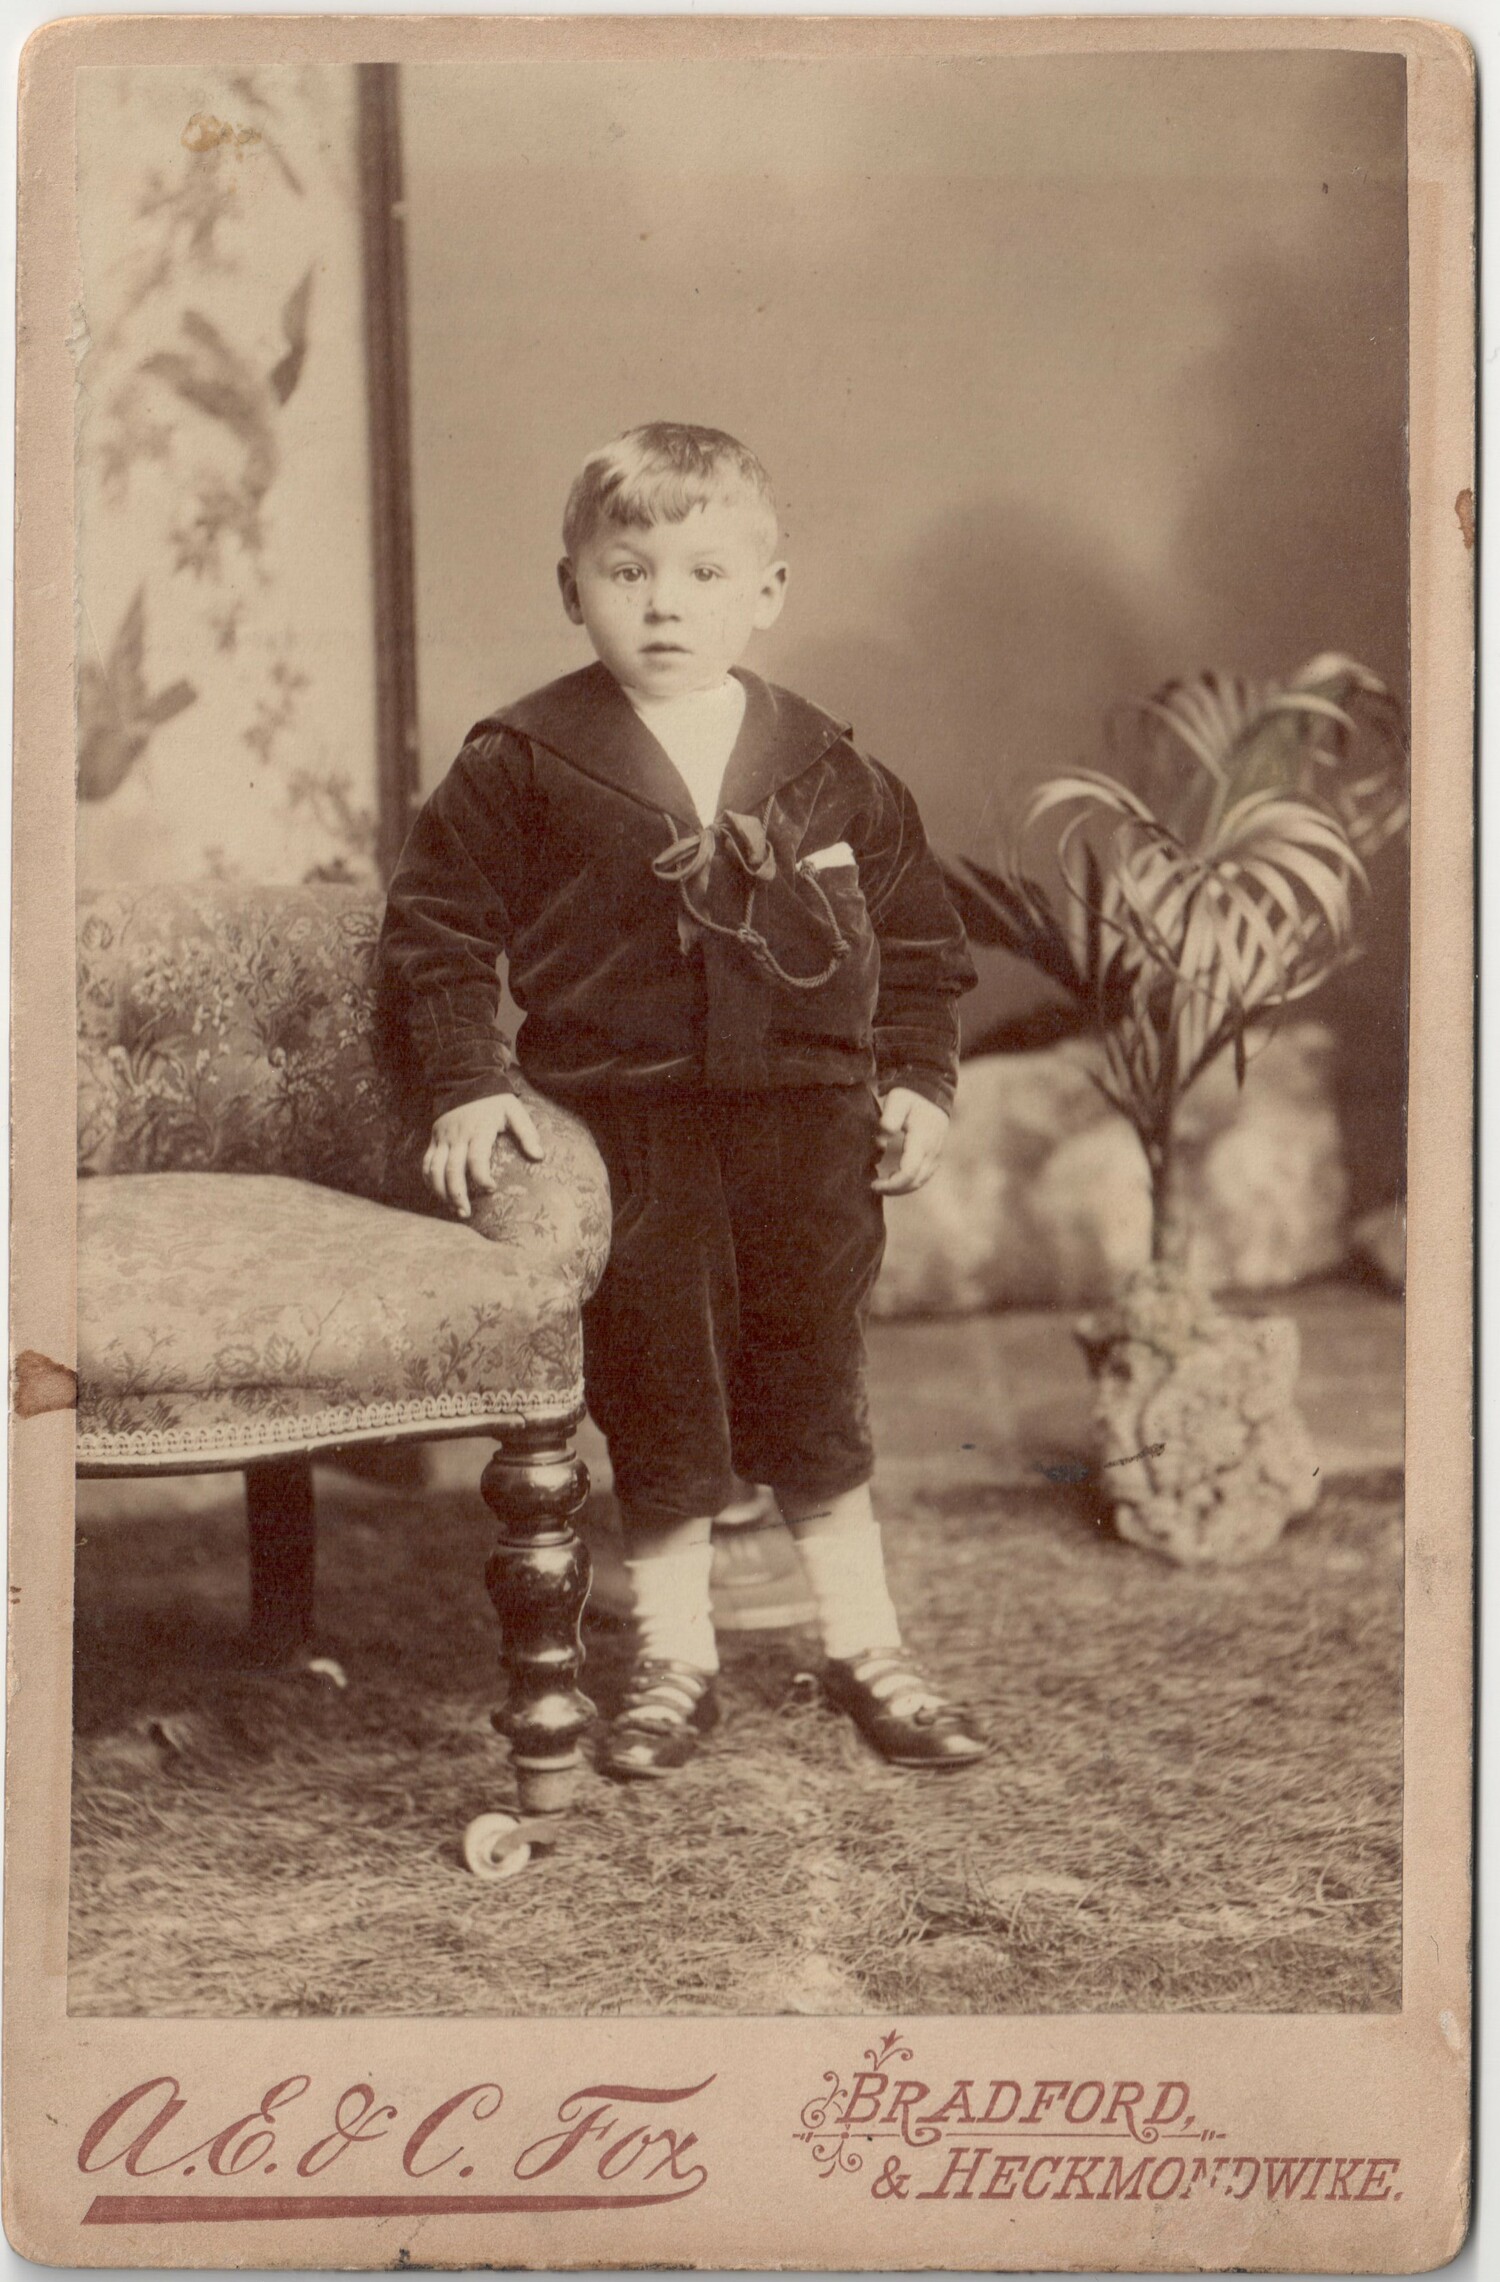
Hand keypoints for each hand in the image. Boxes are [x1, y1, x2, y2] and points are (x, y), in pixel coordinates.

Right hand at [424, 1092, 543, 1218]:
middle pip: (452, 1171)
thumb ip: (527, 1133)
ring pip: (434, 1170)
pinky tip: (439, 1195)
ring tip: (454, 1209)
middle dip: (457, 1195)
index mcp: (479, 1131)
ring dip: (441, 1192)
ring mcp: (443, 1139)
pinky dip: (429, 1181)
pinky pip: (426, 1163)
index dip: (482, 1178)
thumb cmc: (495, 1100)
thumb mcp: (514, 1111)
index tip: (491, 1189)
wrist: (466, 1081)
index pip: (476, 1159)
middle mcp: (458, 1137)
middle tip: (466, 1214)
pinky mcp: (434, 1139)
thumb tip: (539, 1157)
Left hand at [873, 1087, 949, 1194]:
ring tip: (882, 1184)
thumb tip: (881, 1143)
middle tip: (874, 1186)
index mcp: (921, 1140)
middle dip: (894, 1189)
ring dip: (902, 1188)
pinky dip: (910, 1182)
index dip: (891, 1184)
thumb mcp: (897, 1100)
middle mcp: (932, 1151)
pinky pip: (924, 1176)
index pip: (908, 1173)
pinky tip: (895, 1178)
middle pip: (915, 1182)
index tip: (874, 1183)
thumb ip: (889, 1119)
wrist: (931, 1091)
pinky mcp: (935, 1154)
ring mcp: (936, 1154)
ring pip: (921, 1181)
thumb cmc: (911, 1096)